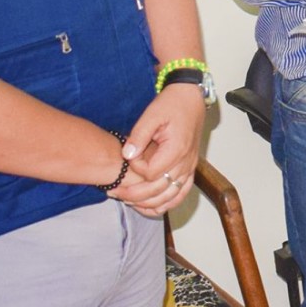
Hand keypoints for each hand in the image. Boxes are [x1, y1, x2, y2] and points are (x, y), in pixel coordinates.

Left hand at [116, 86, 204, 216]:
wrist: (191, 99)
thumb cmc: (172, 105)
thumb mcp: (151, 115)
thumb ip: (139, 136)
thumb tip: (127, 155)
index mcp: (176, 149)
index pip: (151, 173)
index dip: (135, 169)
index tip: (129, 156)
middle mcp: (185, 163)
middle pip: (159, 190)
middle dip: (134, 194)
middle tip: (114, 192)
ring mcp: (189, 167)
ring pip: (171, 197)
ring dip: (149, 203)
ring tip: (128, 201)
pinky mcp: (190, 169)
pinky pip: (181, 193)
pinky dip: (167, 204)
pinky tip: (151, 207)